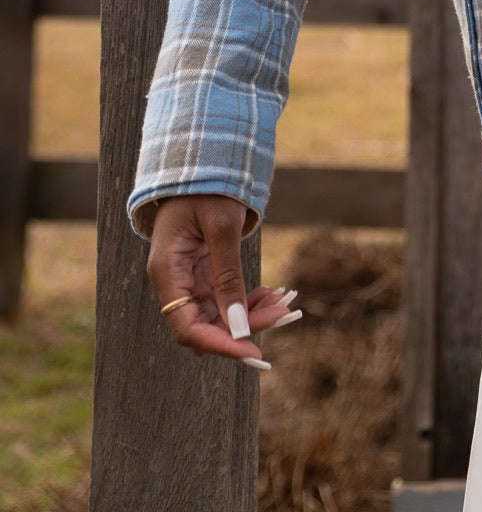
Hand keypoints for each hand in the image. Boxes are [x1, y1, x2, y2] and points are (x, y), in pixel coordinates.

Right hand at [147, 194, 297, 369]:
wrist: (203, 159)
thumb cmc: (209, 186)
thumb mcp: (222, 227)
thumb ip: (228, 276)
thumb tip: (237, 326)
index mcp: (168, 272)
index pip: (187, 329)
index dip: (220, 345)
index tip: (255, 353)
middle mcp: (173, 281)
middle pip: (205, 326)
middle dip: (244, 327)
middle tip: (284, 313)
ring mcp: (187, 278)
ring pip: (218, 315)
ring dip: (250, 314)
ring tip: (284, 301)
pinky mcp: (202, 273)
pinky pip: (224, 299)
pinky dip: (247, 300)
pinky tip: (271, 293)